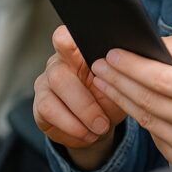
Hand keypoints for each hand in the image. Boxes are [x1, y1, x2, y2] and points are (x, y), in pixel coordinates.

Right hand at [33, 26, 127, 169]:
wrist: (99, 127)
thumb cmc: (110, 98)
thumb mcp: (120, 86)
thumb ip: (119, 73)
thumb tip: (132, 63)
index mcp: (80, 51)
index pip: (67, 37)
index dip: (69, 41)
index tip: (81, 52)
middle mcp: (59, 62)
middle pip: (60, 71)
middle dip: (84, 100)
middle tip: (103, 121)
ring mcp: (46, 82)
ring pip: (56, 91)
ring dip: (80, 114)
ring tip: (99, 128)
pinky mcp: (39, 104)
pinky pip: (48, 110)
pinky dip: (71, 126)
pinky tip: (86, 134)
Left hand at [90, 33, 171, 163]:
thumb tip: (154, 44)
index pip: (163, 78)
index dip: (133, 66)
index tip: (113, 54)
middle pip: (149, 99)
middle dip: (118, 79)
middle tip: (100, 65)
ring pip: (146, 118)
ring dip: (120, 98)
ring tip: (105, 81)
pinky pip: (153, 135)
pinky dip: (136, 116)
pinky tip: (124, 102)